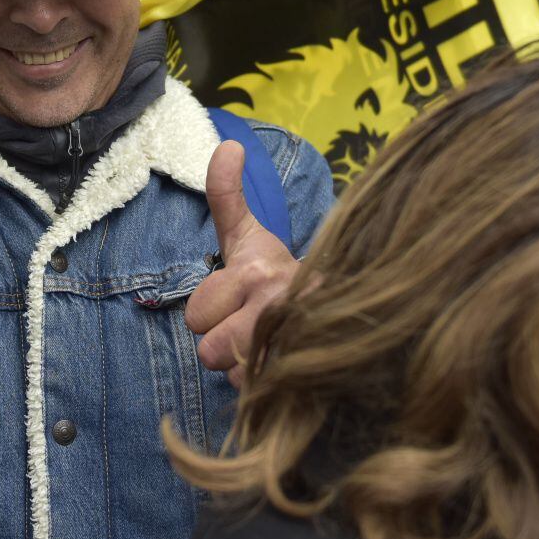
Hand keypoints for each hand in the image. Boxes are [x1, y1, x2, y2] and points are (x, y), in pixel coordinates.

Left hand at [185, 141, 297, 386]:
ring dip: (245, 366)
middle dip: (223, 344)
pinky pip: (259, 392)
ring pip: (235, 374)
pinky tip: (281, 363)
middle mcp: (276, 306)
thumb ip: (226, 195)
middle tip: (249, 325)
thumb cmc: (278, 272)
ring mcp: (295, 344)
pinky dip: (266, 384)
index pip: (196, 314)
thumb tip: (227, 146)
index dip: (209, 312)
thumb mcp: (249, 235)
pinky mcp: (308, 375)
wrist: (342, 304)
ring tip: (268, 341)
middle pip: (210, 351)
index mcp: (256, 272)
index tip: (235, 300)